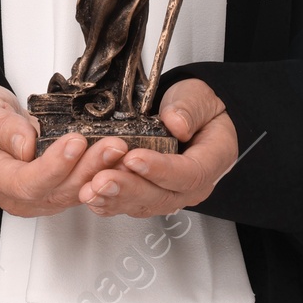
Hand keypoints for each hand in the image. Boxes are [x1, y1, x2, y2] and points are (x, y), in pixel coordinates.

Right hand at [0, 79, 130, 216]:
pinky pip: (78, 186)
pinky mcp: (52, 187)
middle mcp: (13, 192)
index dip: (53, 167)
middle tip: (111, 146)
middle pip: (55, 192)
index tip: (74, 143)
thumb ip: (0, 127)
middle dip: (87, 169)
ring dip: (98, 172)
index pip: (25, 182)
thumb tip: (27, 145)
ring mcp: (34, 193)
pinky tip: (115, 158)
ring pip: (71, 192)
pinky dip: (99, 173)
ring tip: (117, 149)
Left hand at [76, 78, 237, 218]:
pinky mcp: (148, 194)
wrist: (190, 115)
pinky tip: (91, 196)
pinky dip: (108, 202)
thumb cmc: (197, 109)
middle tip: (103, 179)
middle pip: (161, 197)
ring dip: (114, 198)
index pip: (188, 174)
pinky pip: (129, 204)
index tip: (134, 158)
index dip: (160, 169)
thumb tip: (176, 124)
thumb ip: (189, 109)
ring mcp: (169, 194)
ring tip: (91, 189)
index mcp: (211, 161)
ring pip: (142, 204)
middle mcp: (190, 186)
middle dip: (128, 189)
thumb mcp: (199, 98)